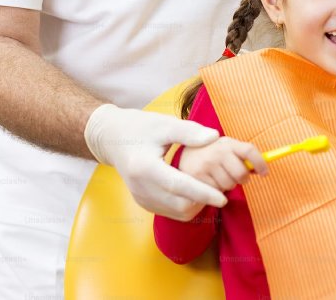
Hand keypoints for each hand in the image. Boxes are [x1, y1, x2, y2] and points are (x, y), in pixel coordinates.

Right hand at [84, 104, 237, 218]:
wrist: (113, 139)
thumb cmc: (139, 128)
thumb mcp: (164, 124)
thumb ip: (189, 132)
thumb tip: (214, 137)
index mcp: (144, 167)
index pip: (178, 186)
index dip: (202, 193)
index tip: (222, 198)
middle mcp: (141, 188)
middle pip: (179, 204)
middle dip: (203, 200)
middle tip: (222, 187)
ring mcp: (142, 198)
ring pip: (177, 212)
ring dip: (198, 205)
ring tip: (211, 188)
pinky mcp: (144, 203)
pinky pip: (171, 212)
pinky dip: (188, 205)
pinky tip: (197, 191)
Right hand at [177, 136, 266, 195]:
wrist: (182, 158)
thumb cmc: (211, 155)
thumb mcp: (226, 148)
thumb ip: (242, 155)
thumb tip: (262, 168)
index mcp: (226, 142)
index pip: (249, 150)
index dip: (261, 163)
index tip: (265, 173)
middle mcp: (216, 152)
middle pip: (242, 173)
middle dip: (243, 179)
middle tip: (237, 177)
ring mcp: (205, 165)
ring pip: (230, 185)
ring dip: (228, 185)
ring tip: (218, 177)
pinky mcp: (196, 179)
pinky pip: (217, 193)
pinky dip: (216, 192)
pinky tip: (208, 182)